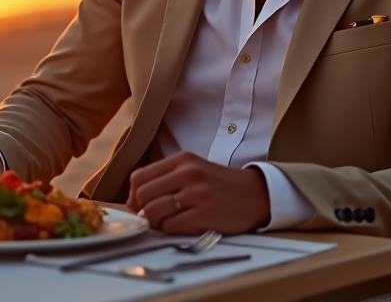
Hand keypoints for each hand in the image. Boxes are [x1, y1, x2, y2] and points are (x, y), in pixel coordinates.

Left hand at [126, 152, 269, 234]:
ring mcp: (198, 193)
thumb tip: (134, 201)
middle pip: (143, 194)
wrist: (256, 194)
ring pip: (154, 211)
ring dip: (155, 222)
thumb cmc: (220, 185)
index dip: (134, 195)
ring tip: (166, 223)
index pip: (139, 176)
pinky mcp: (206, 213)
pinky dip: (169, 230)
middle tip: (152, 217)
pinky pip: (171, 226)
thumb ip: (166, 179)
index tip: (139, 205)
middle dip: (142, 210)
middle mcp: (188, 173)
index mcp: (182, 160)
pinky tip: (180, 227)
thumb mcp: (193, 170)